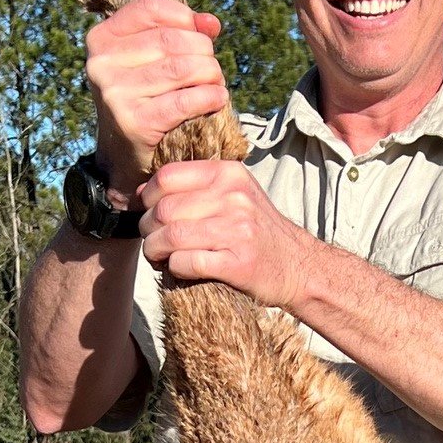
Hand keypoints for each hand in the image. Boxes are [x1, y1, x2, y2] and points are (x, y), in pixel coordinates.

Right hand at [85, 0, 227, 201]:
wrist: (124, 159)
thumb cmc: (143, 101)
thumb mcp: (150, 61)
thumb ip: (178, 34)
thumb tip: (211, 23)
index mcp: (101, 39)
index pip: (149, 7)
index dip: (184, 17)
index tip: (200, 34)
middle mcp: (101, 64)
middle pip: (170, 39)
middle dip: (203, 52)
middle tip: (212, 69)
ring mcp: (114, 94)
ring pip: (180, 68)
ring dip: (210, 75)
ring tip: (216, 84)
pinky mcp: (133, 122)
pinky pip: (183, 102)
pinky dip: (208, 97)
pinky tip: (217, 99)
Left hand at [140, 161, 311, 308]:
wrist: (297, 266)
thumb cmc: (258, 232)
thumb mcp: (237, 194)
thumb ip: (198, 188)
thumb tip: (145, 192)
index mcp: (229, 174)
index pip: (168, 176)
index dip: (147, 197)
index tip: (147, 212)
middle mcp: (234, 198)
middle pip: (165, 208)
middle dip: (148, 228)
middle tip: (152, 240)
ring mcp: (237, 230)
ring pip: (172, 236)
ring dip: (156, 250)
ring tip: (159, 256)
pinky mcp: (238, 263)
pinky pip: (187, 263)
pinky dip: (175, 268)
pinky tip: (178, 269)